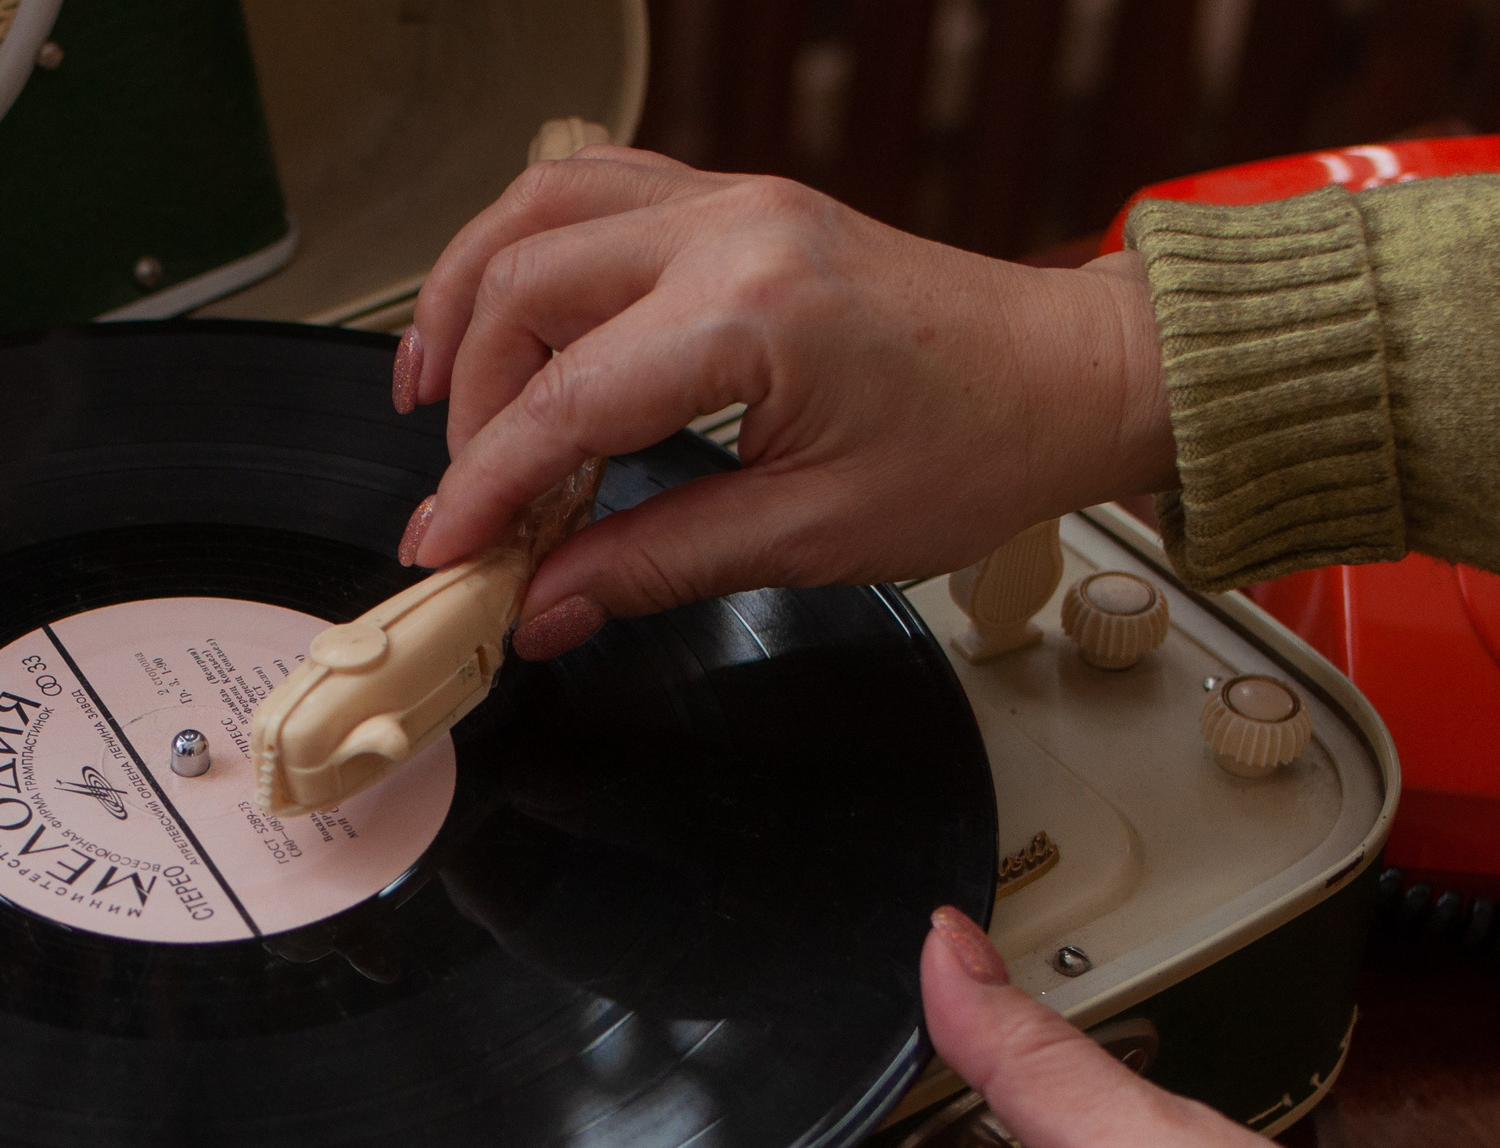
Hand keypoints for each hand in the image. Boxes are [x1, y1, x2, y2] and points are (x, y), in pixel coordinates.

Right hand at [396, 152, 1177, 658]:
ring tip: (432, 393)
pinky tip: (502, 318)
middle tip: (466, 502)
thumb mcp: (810, 536)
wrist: (1068, 375)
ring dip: (466, 300)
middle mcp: (732, 228)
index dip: (483, 488)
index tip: (445, 550)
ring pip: (536, 211)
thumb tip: (544, 606)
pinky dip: (524, 250)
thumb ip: (654, 566)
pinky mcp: (734, 200)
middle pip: (521, 289)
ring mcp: (731, 198)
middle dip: (467, 406)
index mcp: (755, 314)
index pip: (564, 403)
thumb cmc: (978, 446)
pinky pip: (591, 189)